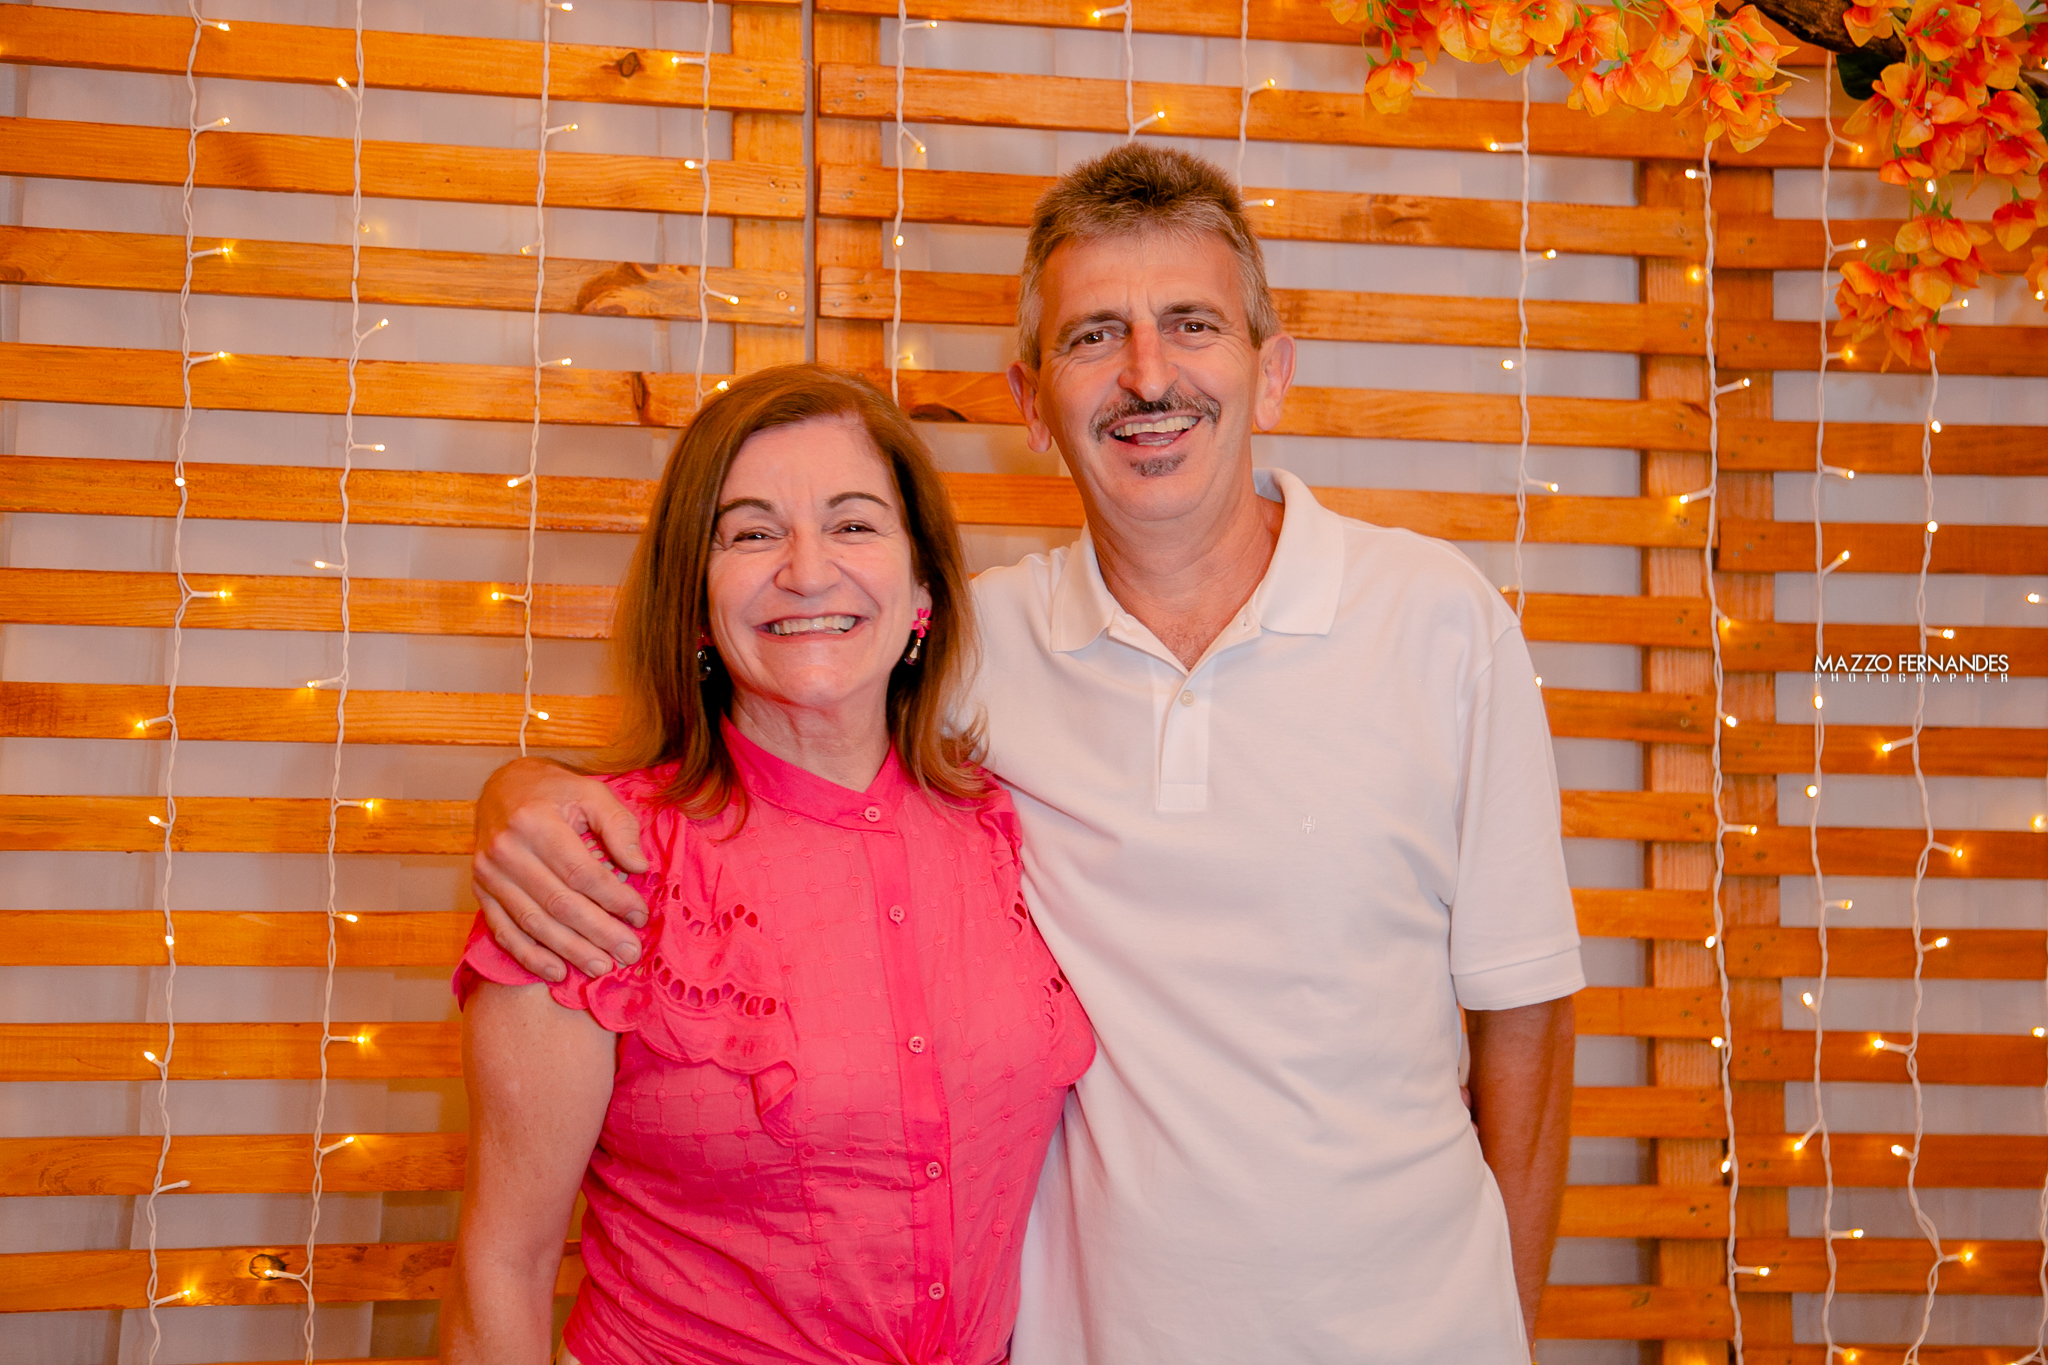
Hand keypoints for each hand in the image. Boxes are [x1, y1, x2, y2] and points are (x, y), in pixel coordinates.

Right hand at [471, 757, 650, 981]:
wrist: (502, 787)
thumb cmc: (556, 792)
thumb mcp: (593, 792)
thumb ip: (619, 826)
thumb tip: (639, 866)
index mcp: (535, 821)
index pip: (581, 873)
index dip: (614, 898)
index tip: (640, 916)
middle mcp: (506, 850)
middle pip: (559, 903)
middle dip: (598, 933)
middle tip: (629, 953)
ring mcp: (488, 873)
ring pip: (534, 923)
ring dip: (570, 951)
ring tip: (602, 967)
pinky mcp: (479, 891)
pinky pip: (504, 931)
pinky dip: (530, 956)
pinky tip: (557, 972)